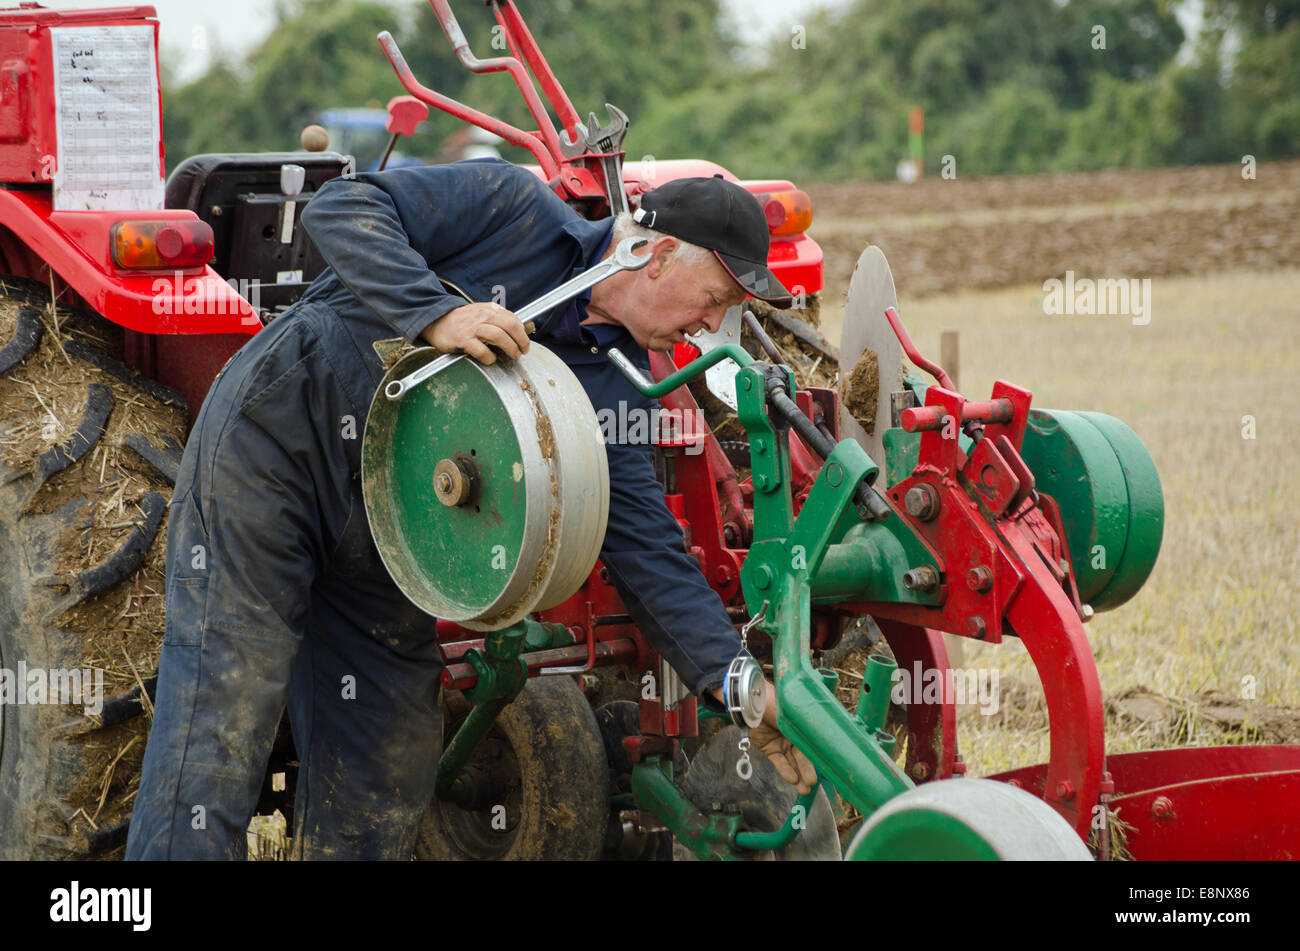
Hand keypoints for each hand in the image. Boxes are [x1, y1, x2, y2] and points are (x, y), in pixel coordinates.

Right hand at [419, 302, 529, 364]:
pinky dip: (489, 357)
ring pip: (499, 336)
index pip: (512, 318)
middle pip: (510, 326)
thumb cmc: (461, 320)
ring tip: (514, 355)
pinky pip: (481, 350)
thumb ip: (496, 318)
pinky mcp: (463, 340)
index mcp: (488, 310)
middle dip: (521, 340)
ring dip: (510, 348)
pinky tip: (491, 359)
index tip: (524, 341)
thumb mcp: (480, 312)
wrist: (436, 321)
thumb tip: (516, 328)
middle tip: (523, 350)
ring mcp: (473, 328)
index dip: (522, 332)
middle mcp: (482, 317)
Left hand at [710, 678, 816, 794]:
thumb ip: (808, 726)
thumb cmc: (775, 703)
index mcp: (802, 726)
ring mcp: (781, 743)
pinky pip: (779, 762)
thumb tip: (825, 737)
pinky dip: (785, 771)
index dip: (818, 757)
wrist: (751, 703)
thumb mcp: (795, 713)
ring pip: (792, 762)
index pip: (813, 745)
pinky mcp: (769, 749)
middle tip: (813, 782)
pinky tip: (793, 780)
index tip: (826, 769)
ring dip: (799, 775)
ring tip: (805, 789)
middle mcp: (794, 736)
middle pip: (803, 756)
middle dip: (808, 770)